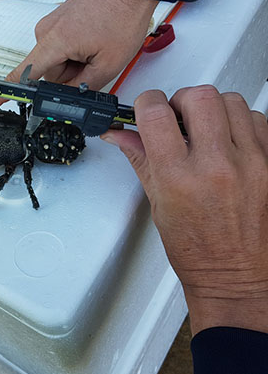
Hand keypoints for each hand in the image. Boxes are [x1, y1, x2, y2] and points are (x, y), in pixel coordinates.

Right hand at [0, 0, 156, 112]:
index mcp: (54, 42)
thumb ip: (84, 88)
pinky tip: (92, 42)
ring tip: (96, 48)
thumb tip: (71, 98)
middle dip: (70, 77)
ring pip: (56, 62)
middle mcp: (45, 32)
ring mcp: (51, 25)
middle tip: (94, 63)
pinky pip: (61, 48)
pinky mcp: (58, 22)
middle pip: (48, 74)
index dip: (2, 95)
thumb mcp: (109, 64)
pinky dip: (76, 51)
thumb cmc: (121, 15)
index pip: (21, 77)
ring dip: (75, 63)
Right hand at [102, 86, 267, 334]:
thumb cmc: (197, 250)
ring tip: (207, 130)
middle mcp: (216, 165)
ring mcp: (251, 162)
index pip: (155, 112)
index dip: (146, 104)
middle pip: (198, 96)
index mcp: (178, 176)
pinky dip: (242, 123)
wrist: (238, 278)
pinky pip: (259, 120)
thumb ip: (140, 158)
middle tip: (178, 119)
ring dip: (214, 109)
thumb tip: (121, 134)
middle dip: (181, 101)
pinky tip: (230, 142)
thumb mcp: (157, 203)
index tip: (147, 111)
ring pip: (232, 101)